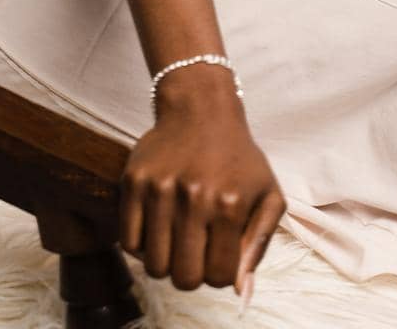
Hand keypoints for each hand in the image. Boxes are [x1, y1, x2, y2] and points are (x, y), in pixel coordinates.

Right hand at [119, 72, 285, 299]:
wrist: (201, 108)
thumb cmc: (238, 157)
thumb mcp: (268, 194)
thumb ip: (260, 244)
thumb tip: (240, 289)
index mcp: (230, 204)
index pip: (219, 278)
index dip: (220, 274)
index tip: (218, 254)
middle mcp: (194, 197)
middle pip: (183, 278)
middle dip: (192, 274)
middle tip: (195, 252)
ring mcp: (160, 189)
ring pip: (154, 266)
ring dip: (166, 262)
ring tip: (176, 240)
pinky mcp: (134, 181)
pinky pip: (128, 243)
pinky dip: (141, 247)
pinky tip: (156, 230)